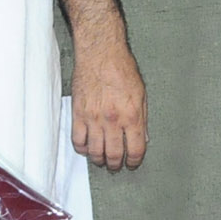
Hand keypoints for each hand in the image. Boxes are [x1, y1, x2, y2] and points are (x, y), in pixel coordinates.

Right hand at [72, 37, 147, 169]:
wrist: (100, 54)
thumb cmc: (122, 69)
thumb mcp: (141, 93)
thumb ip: (142, 118)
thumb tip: (142, 138)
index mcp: (131, 115)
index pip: (135, 149)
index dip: (135, 161)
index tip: (133, 163)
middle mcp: (112, 120)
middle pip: (114, 155)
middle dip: (117, 164)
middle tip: (117, 165)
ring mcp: (93, 119)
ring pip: (95, 152)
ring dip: (100, 160)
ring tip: (102, 159)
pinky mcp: (78, 114)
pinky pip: (78, 141)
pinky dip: (83, 149)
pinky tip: (88, 147)